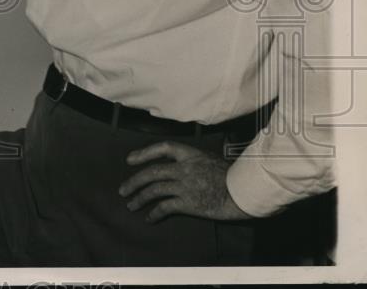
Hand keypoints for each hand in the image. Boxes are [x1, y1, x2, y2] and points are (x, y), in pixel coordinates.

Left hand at [118, 141, 251, 222]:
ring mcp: (185, 185)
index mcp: (190, 154)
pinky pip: (165, 207)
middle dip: (134, 181)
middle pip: (152, 172)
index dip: (144, 153)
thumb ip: (191, 162)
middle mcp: (184, 168)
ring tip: (131, 205)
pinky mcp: (189, 203)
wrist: (243, 192)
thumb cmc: (231, 176)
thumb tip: (176, 168)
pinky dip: (155, 213)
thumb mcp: (209, 159)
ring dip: (140, 198)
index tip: (130, 160)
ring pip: (154, 190)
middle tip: (123, 190)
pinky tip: (149, 218)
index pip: (162, 148)